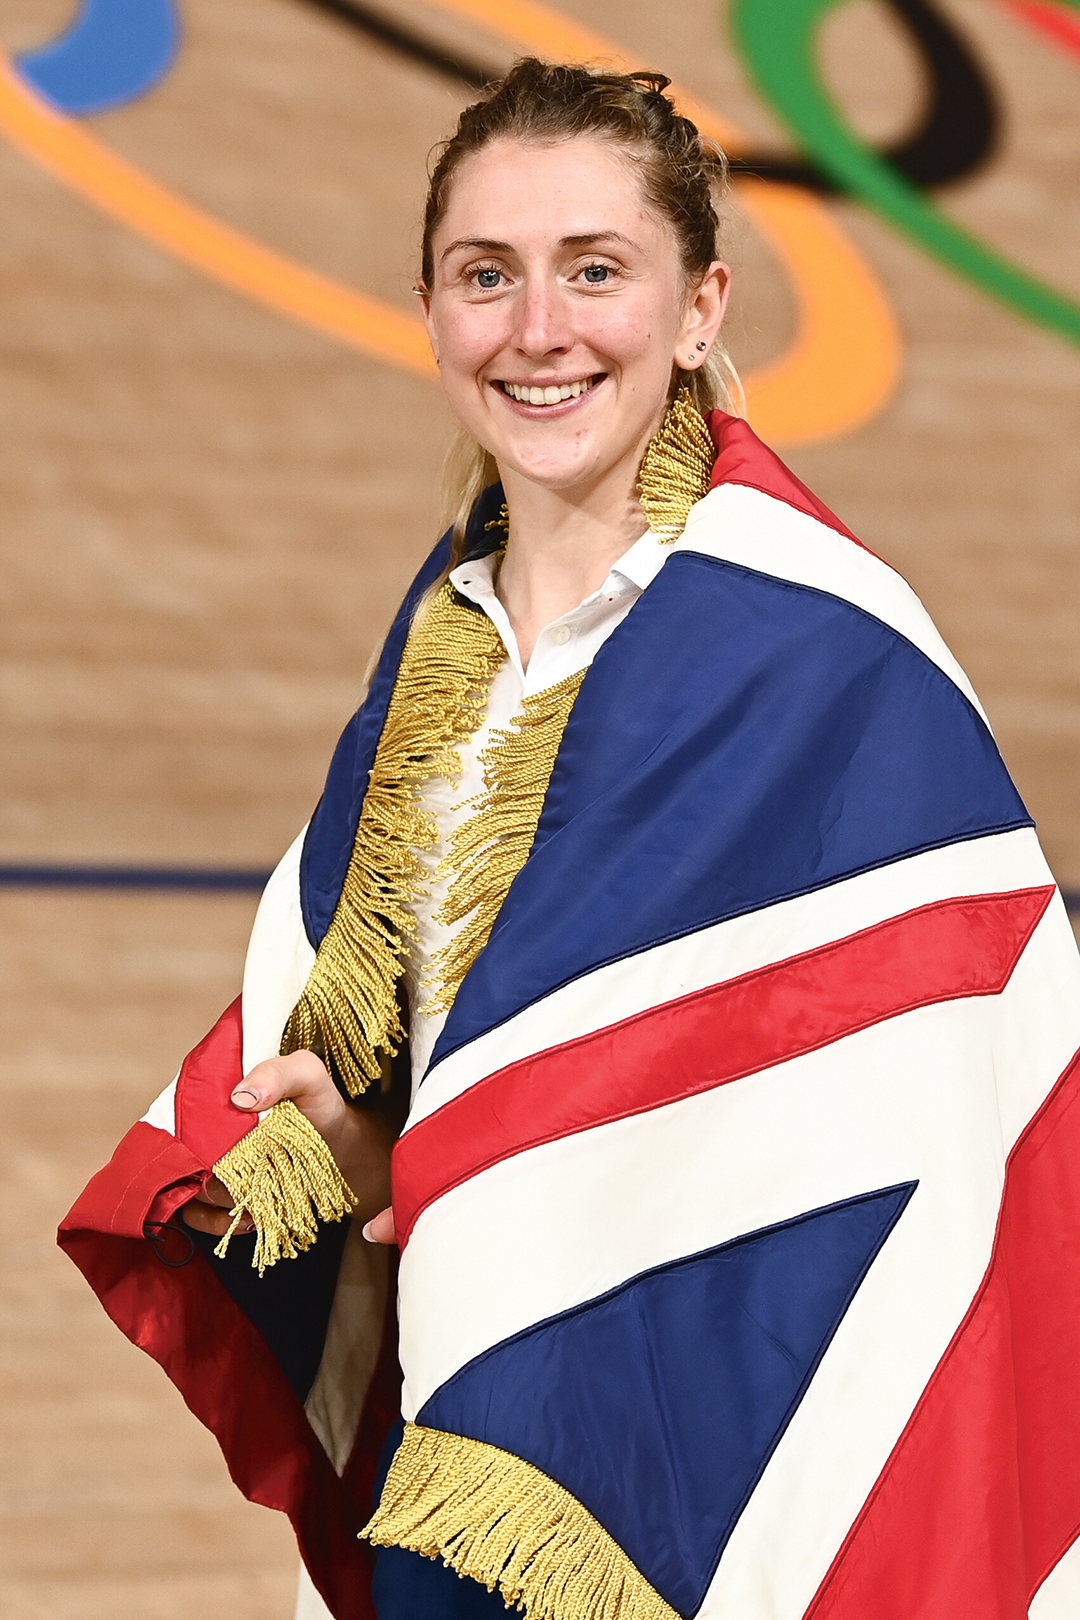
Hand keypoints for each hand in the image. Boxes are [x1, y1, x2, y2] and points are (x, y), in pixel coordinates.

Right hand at [180, 1049, 394, 1237]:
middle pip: (183, 1156)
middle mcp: (200, 1128)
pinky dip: (218, 1221)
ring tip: (259, 1192)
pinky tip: (248, 1217)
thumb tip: (240, 1098)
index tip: (225, 1142)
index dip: (193, 1130)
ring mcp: (205, 1163)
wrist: (334, 1142)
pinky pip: (195, 1215)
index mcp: (213, 1091)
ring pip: (189, 1187)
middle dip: (217, 1170)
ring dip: (224, 1197)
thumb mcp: (307, 1074)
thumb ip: (278, 1073)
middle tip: (255, 1171)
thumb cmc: (316, 1104)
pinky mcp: (213, 1194)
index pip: (178, 1110)